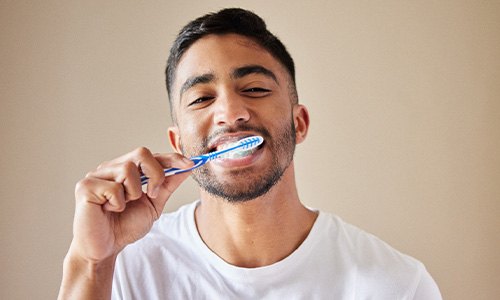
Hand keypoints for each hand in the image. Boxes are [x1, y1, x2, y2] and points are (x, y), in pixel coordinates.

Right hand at [69, 147, 192, 262]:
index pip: (151, 155)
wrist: (104, 249)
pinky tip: (109, 210)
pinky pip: (113, 187)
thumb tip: (187, 167)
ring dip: (133, 193)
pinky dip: (118, 203)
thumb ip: (167, 185)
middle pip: (141, 153)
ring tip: (123, 206)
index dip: (172, 158)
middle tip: (152, 195)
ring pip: (128, 168)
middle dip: (155, 174)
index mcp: (125, 170)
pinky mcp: (85, 187)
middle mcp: (110, 168)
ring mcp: (96, 175)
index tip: (190, 164)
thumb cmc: (124, 226)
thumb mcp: (153, 204)